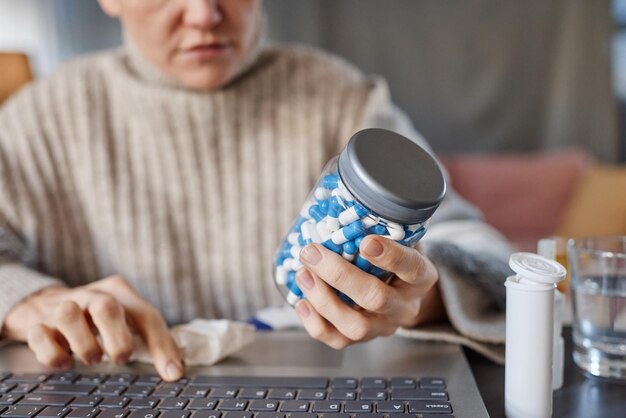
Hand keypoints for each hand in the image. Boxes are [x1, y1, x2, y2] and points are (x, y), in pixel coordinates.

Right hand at [1, 275, 183, 380]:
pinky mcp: (36, 323)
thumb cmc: (95, 316)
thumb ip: (149, 338)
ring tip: (91, 358)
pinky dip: (52, 352)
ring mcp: (62, 307)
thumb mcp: (124, 317)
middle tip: (122, 358)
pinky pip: (40, 335)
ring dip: (83, 343)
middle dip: (117, 336)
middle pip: (107, 307)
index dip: (162, 345)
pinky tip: (64, 362)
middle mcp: (91, 295)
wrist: (43, 303)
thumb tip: (175, 368)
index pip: (146, 315)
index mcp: (118, 292)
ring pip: (68, 315)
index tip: (172, 372)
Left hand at [294, 235, 442, 348]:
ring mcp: (383, 327)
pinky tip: (301, 302)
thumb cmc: (397, 258)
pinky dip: (315, 324)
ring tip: (303, 274)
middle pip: (376, 298)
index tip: (366, 241)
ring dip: (324, 300)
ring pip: (356, 326)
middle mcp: (404, 306)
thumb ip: (386, 225)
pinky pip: (338, 341)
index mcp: (422, 277)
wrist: (404, 295)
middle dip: (340, 276)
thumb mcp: (403, 239)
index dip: (390, 257)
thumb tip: (351, 199)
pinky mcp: (362, 340)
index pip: (412, 268)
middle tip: (313, 253)